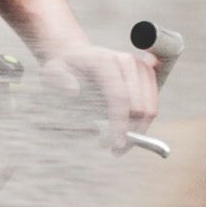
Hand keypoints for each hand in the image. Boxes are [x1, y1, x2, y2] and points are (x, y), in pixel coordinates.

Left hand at [46, 39, 162, 150]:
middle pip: (139, 105)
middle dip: (129, 132)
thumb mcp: (53, 72)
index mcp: (104, 61)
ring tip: (117, 142)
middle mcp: (127, 61)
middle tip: (114, 150)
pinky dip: (142, 123)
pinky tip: (125, 129)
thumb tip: (73, 91)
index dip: (120, 123)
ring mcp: (140, 67)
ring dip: (137, 131)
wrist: (77, 56)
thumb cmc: (64, 69)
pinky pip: (152, 106)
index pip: (120, 97)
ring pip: (150, 108)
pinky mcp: (147, 74)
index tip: (116, 146)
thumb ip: (59, 80)